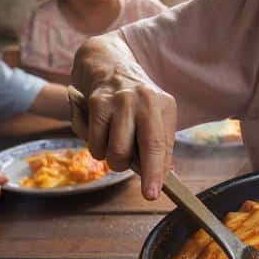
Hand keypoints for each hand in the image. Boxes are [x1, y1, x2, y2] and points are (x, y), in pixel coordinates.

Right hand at [83, 80, 177, 199]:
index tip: (152, 194)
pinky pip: (95, 143)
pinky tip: (101, 134)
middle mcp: (144, 100)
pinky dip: (97, 148)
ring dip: (113, 159)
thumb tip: (163, 175)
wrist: (107, 65)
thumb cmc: (134, 102)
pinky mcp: (97, 103)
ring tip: (115, 145)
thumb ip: (160, 144)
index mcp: (164, 105)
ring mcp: (120, 101)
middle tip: (129, 167)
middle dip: (136, 170)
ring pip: (116, 151)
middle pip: (142, 148)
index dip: (156, 173)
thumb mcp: (154, 115)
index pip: (161, 145)